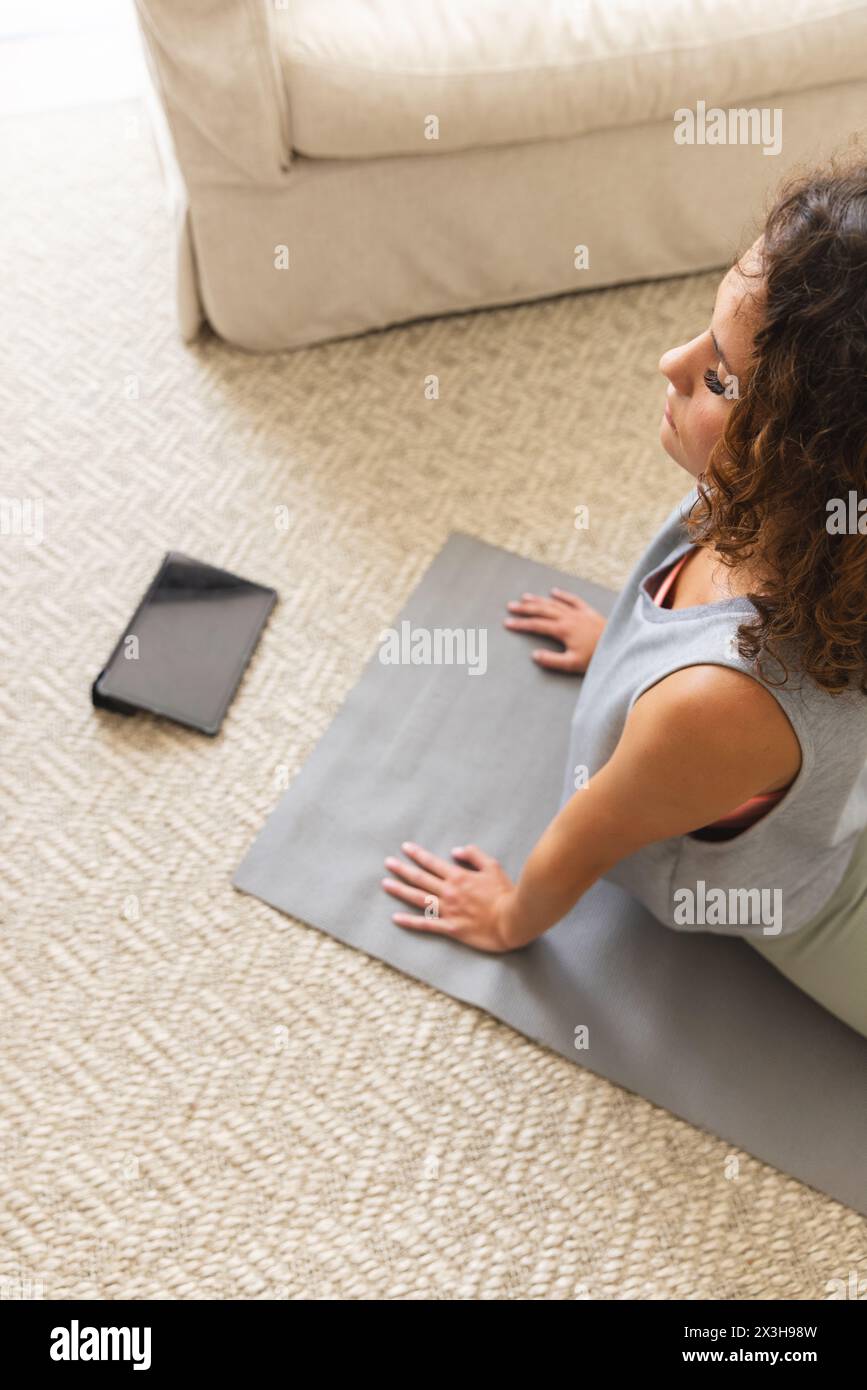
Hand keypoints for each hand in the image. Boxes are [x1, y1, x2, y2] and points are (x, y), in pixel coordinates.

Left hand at [381, 841, 519, 952]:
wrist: (512, 920)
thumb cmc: (505, 893)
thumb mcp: (492, 866)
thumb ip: (474, 856)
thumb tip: (455, 851)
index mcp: (458, 876)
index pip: (432, 862)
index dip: (417, 854)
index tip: (405, 848)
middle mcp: (449, 892)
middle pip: (420, 878)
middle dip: (402, 869)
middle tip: (388, 863)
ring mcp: (448, 911)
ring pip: (418, 899)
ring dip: (400, 891)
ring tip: (386, 884)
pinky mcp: (450, 928)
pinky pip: (426, 924)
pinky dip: (409, 921)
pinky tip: (396, 918)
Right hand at [504, 587, 605, 672]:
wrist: (619, 647)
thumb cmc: (596, 658)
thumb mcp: (572, 664)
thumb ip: (552, 660)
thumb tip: (534, 656)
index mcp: (563, 630)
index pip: (536, 625)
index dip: (521, 624)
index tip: (507, 623)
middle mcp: (569, 617)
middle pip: (542, 610)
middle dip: (525, 608)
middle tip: (510, 606)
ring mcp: (579, 613)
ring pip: (554, 603)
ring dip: (538, 600)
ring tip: (524, 597)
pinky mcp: (589, 612)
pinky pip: (573, 600)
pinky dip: (562, 595)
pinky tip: (554, 591)